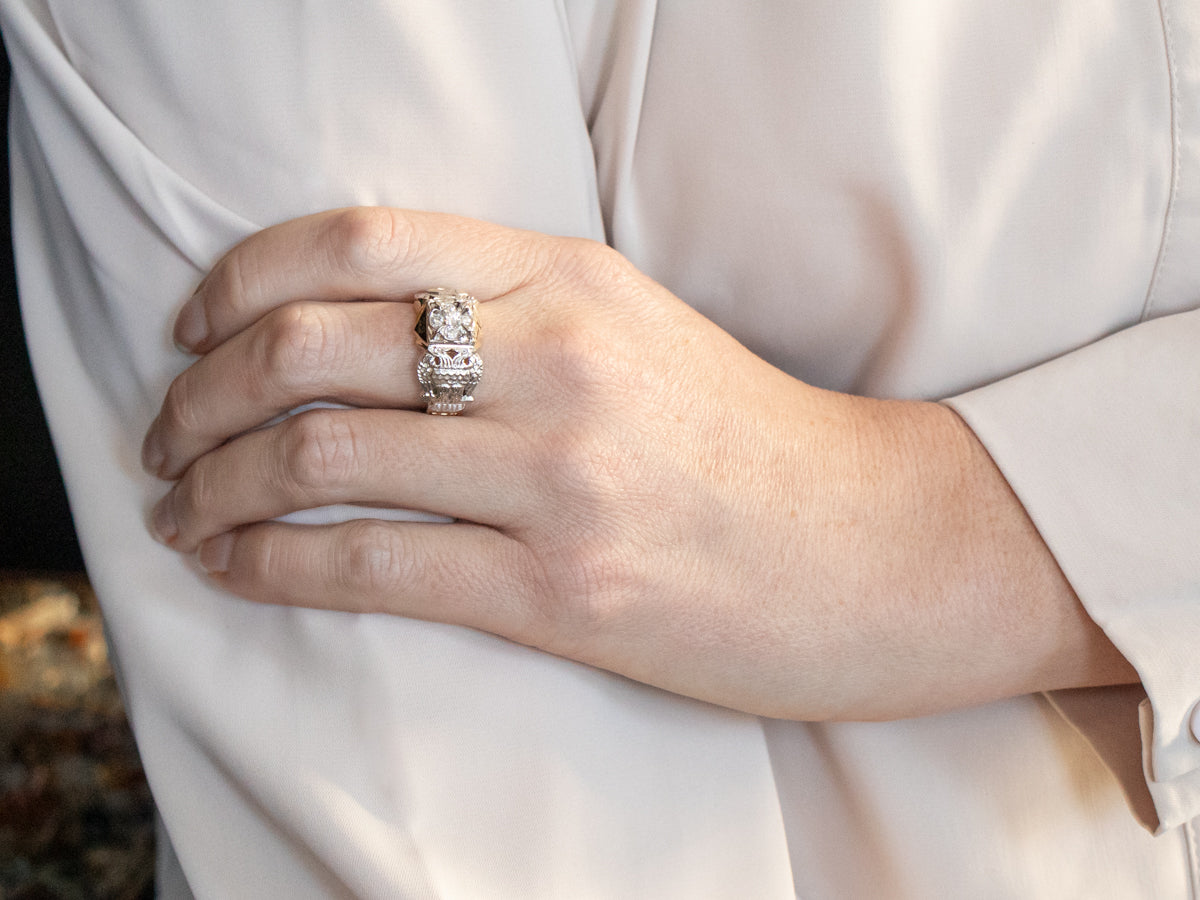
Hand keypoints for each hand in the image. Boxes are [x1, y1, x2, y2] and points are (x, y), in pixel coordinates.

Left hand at [143, 208, 1134, 719]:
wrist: (874, 548)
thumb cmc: (749, 443)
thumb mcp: (633, 327)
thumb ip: (510, 307)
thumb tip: (361, 328)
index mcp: (570, 279)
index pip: (356, 242)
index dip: (239, 278)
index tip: (192, 325)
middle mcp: (556, 361)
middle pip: (308, 347)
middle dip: (198, 391)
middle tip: (166, 428)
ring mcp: (559, 478)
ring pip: (317, 457)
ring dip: (213, 483)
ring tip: (181, 506)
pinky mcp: (562, 594)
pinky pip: (367, 566)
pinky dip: (267, 564)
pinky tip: (232, 564)